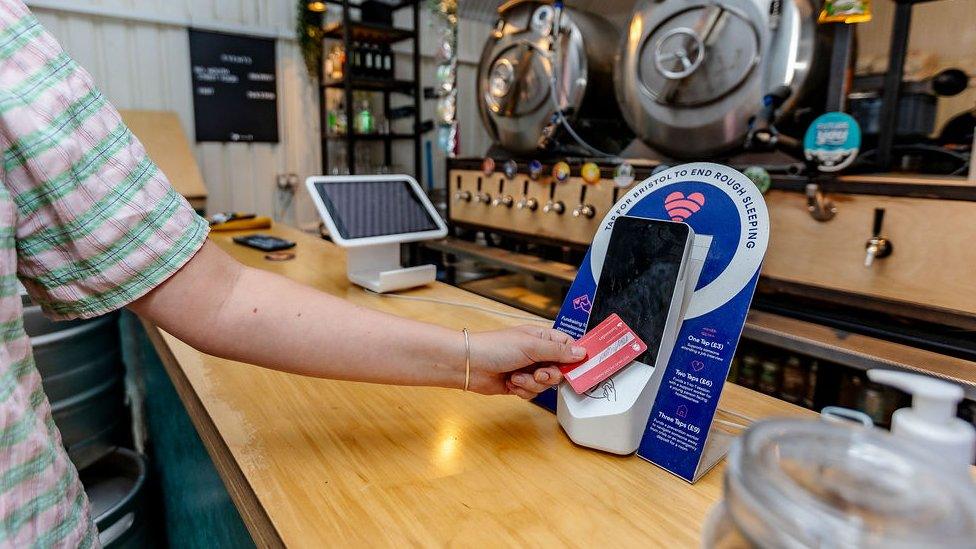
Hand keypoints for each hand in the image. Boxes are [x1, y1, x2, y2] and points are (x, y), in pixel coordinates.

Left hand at [467, 326, 584, 398]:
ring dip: (531, 383)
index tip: (579, 367)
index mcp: (542, 338)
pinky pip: (533, 393)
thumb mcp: (531, 346)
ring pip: (546, 385)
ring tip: (516, 376)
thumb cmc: (495, 347)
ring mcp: (528, 369)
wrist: (469, 366)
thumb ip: (558, 351)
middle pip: (560, 370)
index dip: (575, 357)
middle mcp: (537, 353)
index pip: (569, 346)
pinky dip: (522, 390)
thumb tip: (582, 352)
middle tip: (539, 374)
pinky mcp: (519, 384)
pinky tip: (510, 383)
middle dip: (549, 376)